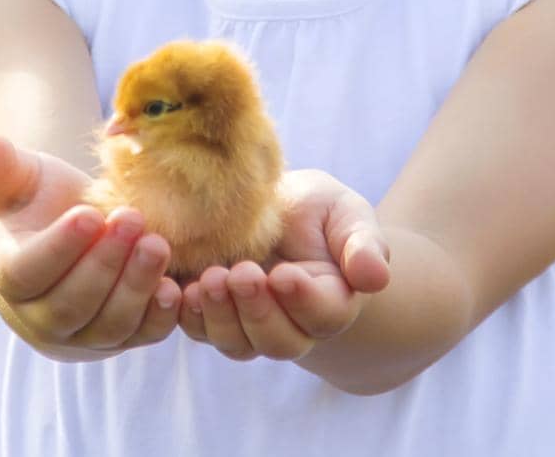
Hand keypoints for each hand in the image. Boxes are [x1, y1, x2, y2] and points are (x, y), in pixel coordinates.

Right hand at [0, 133, 182, 355]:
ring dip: (135, 287)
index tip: (90, 214)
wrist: (72, 236)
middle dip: (104, 264)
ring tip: (158, 245)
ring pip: (108, 325)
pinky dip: (159, 318)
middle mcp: (42, 318)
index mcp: (11, 276)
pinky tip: (176, 288)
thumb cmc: (42, 203)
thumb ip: (0, 167)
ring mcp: (83, 335)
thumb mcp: (22, 180)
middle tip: (133, 220)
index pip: (29, 271)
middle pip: (71, 304)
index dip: (59, 247)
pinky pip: (141, 336)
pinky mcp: (122, 339)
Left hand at [177, 168, 391, 361]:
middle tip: (240, 274)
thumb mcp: (347, 214)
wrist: (278, 211)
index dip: (303, 300)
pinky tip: (178, 290)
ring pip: (237, 344)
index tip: (283, 274)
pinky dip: (188, 316)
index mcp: (332, 301)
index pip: (323, 314)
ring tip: (208, 280)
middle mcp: (293, 325)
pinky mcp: (214, 315)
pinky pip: (201, 330)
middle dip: (257, 311)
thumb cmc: (319, 212)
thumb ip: (363, 244)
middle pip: (279, 341)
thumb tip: (376, 278)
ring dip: (220, 317)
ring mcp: (251, 325)